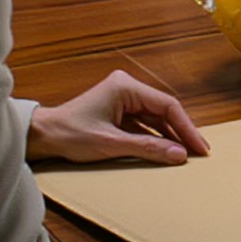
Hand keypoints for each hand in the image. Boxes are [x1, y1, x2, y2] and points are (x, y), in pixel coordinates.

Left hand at [26, 70, 209, 166]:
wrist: (41, 137)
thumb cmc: (69, 134)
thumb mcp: (111, 144)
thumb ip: (147, 148)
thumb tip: (178, 155)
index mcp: (126, 87)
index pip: (167, 105)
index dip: (186, 127)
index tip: (199, 146)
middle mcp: (127, 88)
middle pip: (164, 110)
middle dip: (181, 132)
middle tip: (199, 153)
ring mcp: (122, 100)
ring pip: (155, 118)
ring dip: (170, 136)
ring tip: (186, 154)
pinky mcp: (118, 112)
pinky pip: (144, 125)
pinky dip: (155, 138)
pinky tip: (166, 151)